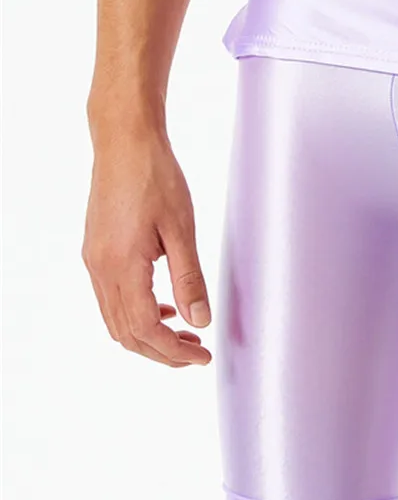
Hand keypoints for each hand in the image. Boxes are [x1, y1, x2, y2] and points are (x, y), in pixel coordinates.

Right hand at [82, 128, 212, 366]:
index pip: (145, 329)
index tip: (202, 356)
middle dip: (162, 351)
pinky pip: (112, 298)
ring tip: (185, 334)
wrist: (125, 142)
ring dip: (149, 335)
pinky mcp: (96, 251)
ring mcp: (94, 261)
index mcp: (122, 266)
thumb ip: (190, 278)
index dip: (174, 351)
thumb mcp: (182, 229)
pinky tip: (165, 306)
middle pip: (126, 333)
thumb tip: (200, 320)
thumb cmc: (156, 178)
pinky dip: (137, 313)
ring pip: (116, 320)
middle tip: (197, 353)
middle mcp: (100, 268)